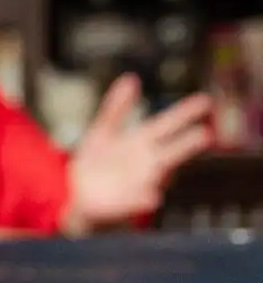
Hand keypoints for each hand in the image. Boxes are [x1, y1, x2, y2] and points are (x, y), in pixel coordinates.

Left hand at [68, 74, 212, 230]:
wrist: (76, 193)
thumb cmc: (95, 162)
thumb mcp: (103, 130)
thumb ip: (117, 107)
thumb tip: (131, 79)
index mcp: (142, 141)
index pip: (168, 124)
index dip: (185, 113)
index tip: (204, 101)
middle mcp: (148, 161)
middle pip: (174, 150)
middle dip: (188, 143)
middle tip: (205, 134)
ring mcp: (143, 183)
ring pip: (162, 176)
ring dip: (168, 170)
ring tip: (168, 165)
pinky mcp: (131, 203)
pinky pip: (142, 202)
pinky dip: (147, 199)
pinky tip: (151, 197)